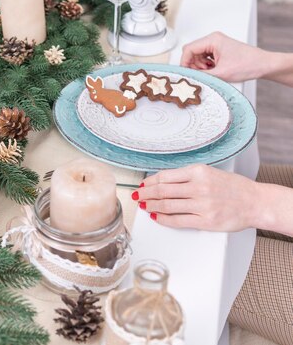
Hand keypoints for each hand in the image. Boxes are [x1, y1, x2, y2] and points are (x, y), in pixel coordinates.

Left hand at [132, 164, 258, 231]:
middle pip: (162, 190)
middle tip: (137, 196)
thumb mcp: (209, 173)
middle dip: (146, 193)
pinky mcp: (205, 221)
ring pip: (167, 205)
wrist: (255, 202)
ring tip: (144, 205)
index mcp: (199, 171)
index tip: (143, 184)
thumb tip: (161, 182)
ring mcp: (202, 205)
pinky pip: (177, 220)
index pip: (165, 176)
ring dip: (151, 205)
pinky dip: (163, 218)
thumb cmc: (233, 188)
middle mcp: (199, 187)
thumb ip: (187, 177)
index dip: (150, 181)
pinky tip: (156, 216)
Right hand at [180, 32, 268, 81]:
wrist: (263, 65)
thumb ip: (201, 75)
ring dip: (200, 66)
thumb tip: (188, 77)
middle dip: (193, 65)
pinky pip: (204, 57)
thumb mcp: (220, 73)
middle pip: (192, 52)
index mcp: (213, 39)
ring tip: (211, 72)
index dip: (184, 62)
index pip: (188, 49)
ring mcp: (216, 44)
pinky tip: (214, 70)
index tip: (185, 73)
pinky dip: (206, 66)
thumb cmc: (248, 64)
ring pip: (197, 55)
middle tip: (201, 73)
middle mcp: (213, 39)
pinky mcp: (219, 49)